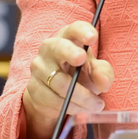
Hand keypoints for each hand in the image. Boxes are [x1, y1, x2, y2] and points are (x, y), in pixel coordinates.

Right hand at [22, 21, 114, 138]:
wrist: (56, 94)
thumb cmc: (80, 74)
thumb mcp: (95, 72)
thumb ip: (103, 74)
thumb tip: (104, 82)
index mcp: (69, 38)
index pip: (73, 29)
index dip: (82, 31)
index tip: (92, 37)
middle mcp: (50, 48)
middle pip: (58, 47)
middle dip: (70, 52)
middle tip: (82, 59)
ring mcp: (39, 67)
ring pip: (59, 81)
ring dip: (81, 96)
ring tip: (96, 105)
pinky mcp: (33, 87)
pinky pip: (52, 99)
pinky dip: (70, 107)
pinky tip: (80, 109)